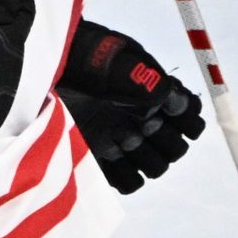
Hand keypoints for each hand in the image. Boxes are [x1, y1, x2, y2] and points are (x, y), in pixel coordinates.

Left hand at [56, 20, 205, 193]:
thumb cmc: (84, 55)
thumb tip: (170, 101)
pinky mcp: (98, 156)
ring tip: (124, 138)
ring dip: (148, 159)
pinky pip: (128, 181)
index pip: (191, 121)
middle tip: (142, 124)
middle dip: (165, 140)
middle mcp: (142, 122)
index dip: (187, 119)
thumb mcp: (122, 59)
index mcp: (155, 97)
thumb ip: (148, 80)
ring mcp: (122, 141)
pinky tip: (111, 154)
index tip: (169, 108)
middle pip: (175, 149)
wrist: (45, 65)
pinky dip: (127, 176)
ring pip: (156, 168)